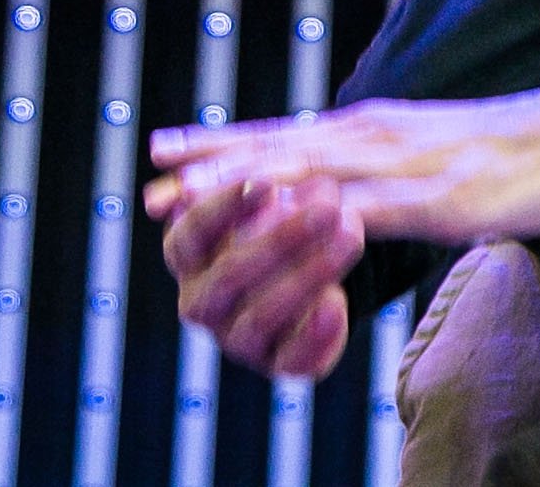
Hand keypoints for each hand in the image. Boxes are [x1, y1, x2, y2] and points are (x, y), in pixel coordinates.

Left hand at [143, 66, 539, 251]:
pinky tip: (294, 217)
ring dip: (252, 182)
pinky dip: (331, 211)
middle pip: (284, 150)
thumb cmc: (517, 151)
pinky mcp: (445, 198)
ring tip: (197, 193)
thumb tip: (344, 194)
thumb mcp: (437, 157)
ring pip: (317, 172)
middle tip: (153, 182)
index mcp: (380, 129)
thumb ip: (387, 172)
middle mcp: (384, 136)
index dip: (223, 147)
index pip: (286, 135)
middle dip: (216, 167)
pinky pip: (378, 208)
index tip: (164, 156)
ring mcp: (412, 165)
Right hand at [162, 170, 365, 379]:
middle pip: (229, 276)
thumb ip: (269, 185)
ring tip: (351, 238)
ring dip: (308, 276)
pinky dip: (315, 332)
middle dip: (281, 239)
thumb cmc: (283, 219)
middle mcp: (202, 300)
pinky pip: (292, 357)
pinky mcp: (276, 363)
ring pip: (260, 316)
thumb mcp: (274, 195)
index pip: (190, 233)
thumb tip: (281, 178)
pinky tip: (337, 303)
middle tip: (328, 206)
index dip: (224, 208)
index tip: (266, 180)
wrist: (314, 268)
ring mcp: (235, 337)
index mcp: (189, 256)